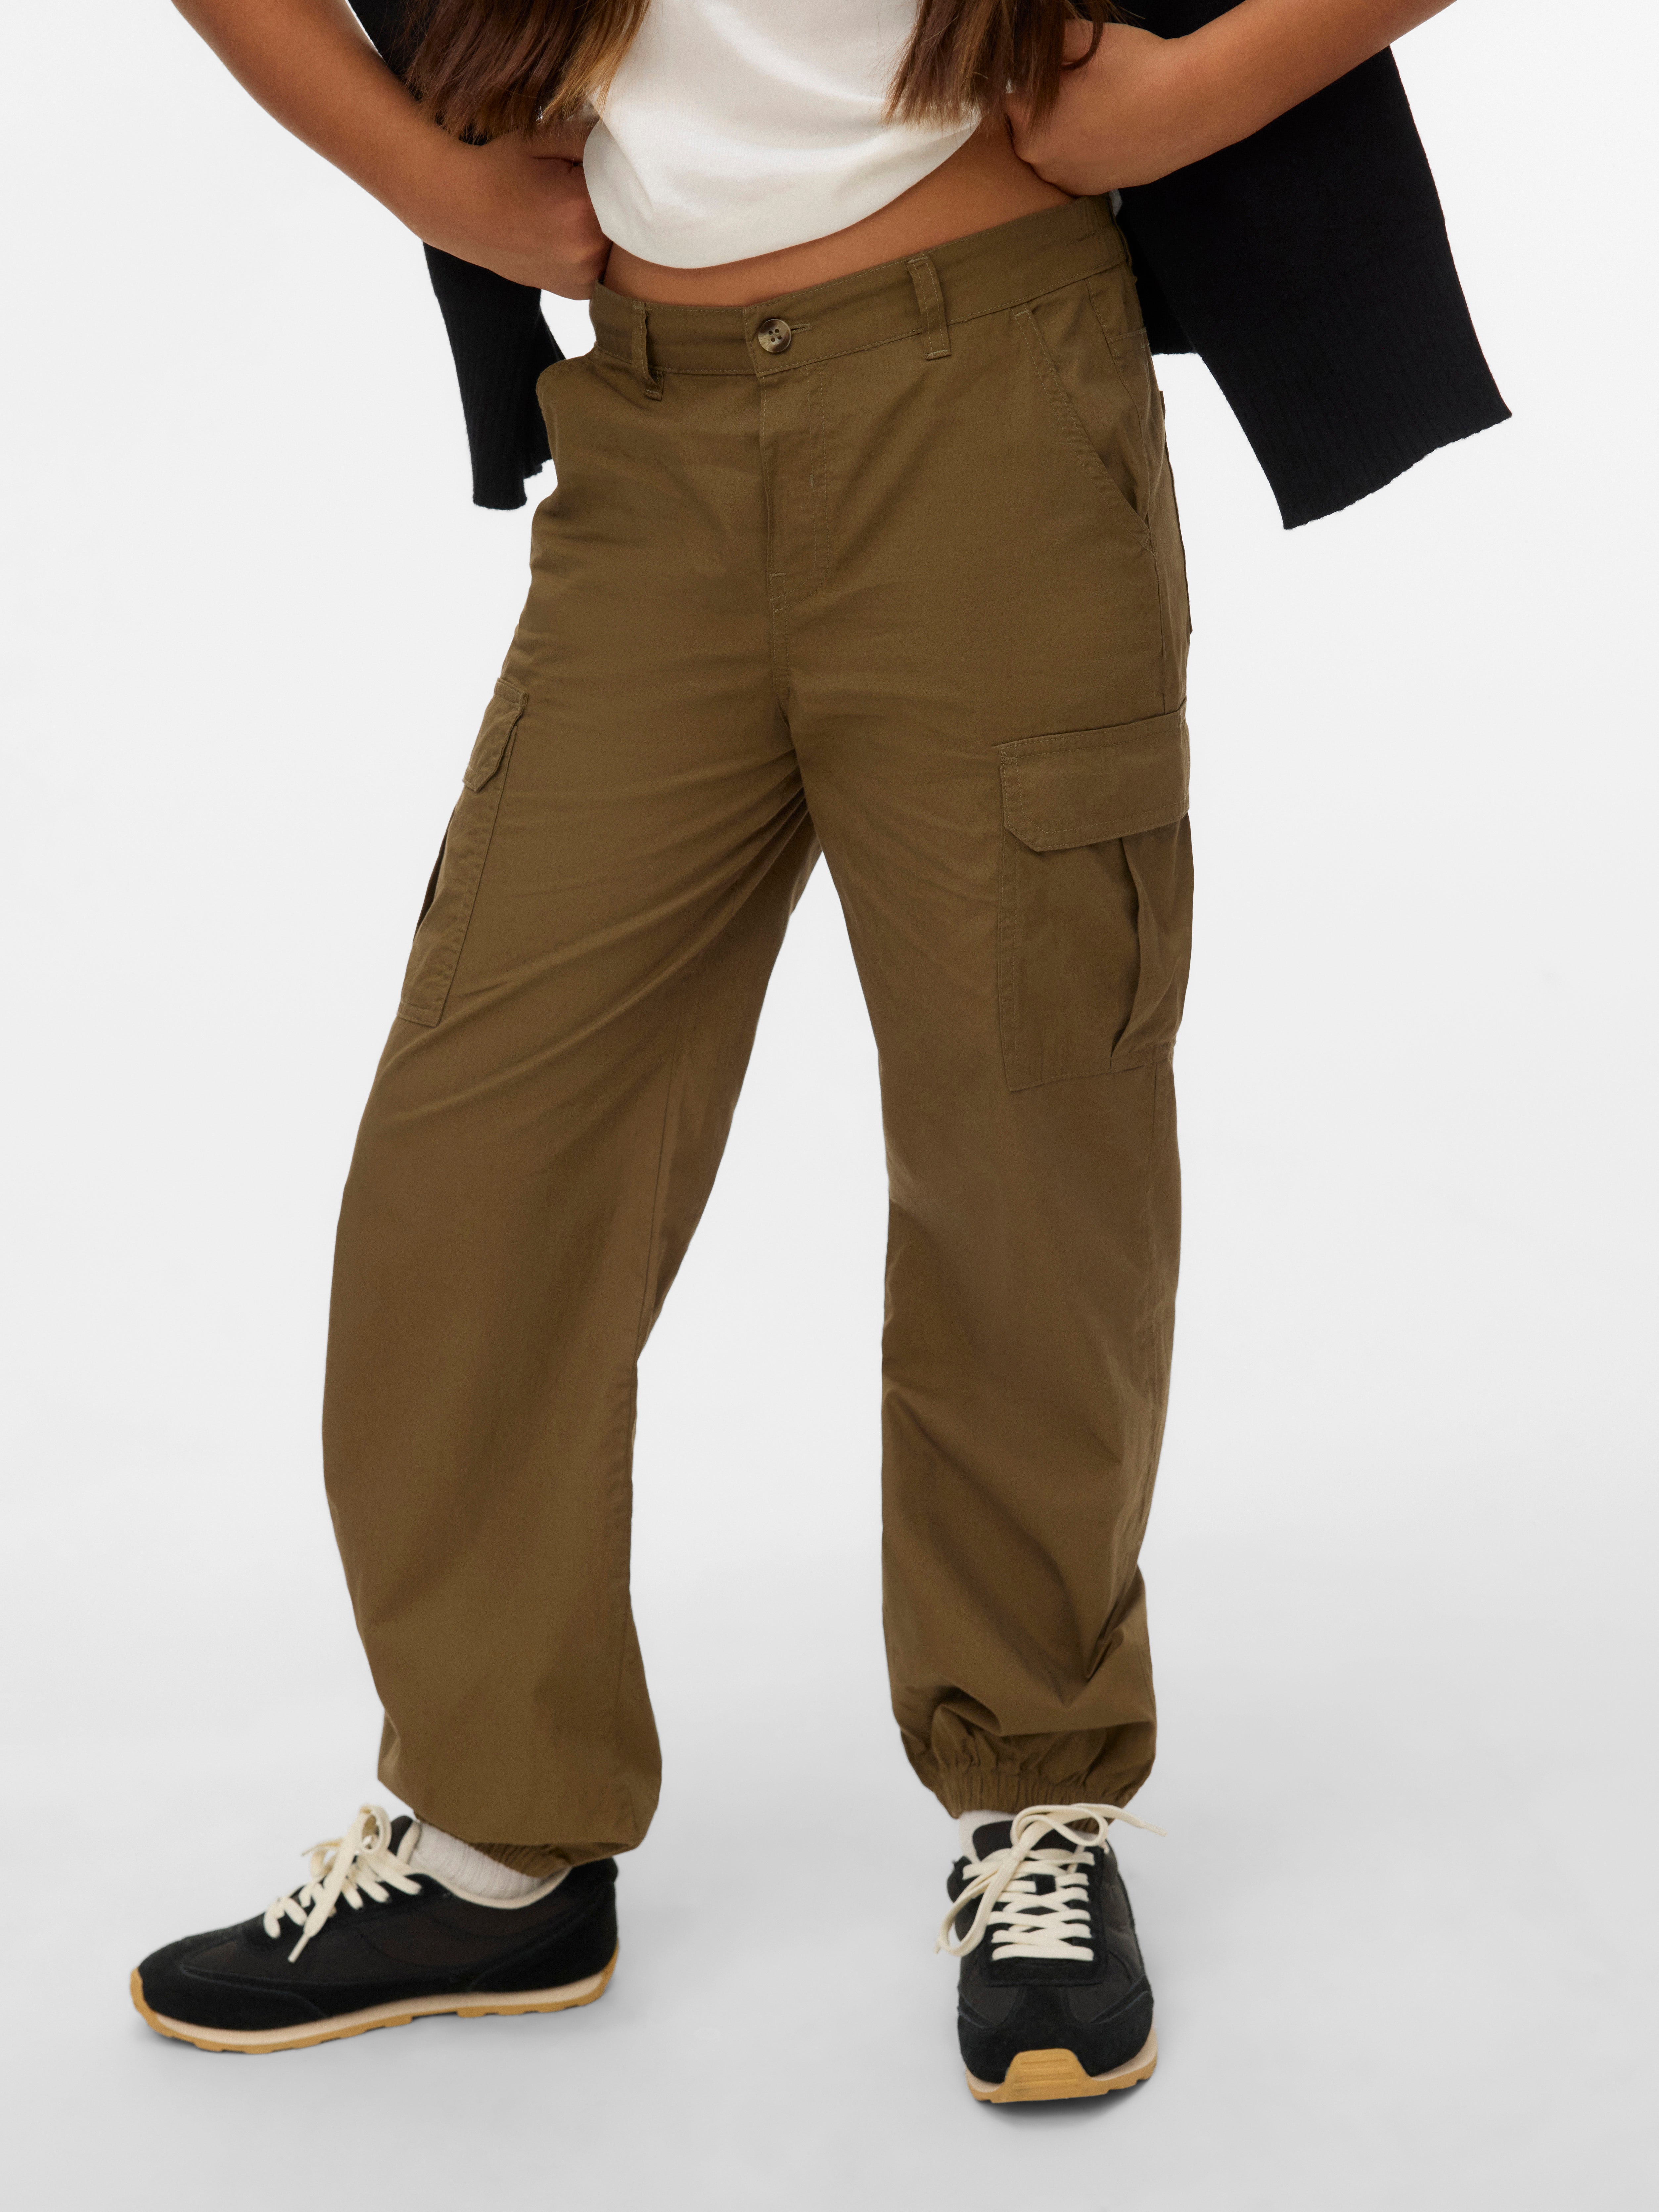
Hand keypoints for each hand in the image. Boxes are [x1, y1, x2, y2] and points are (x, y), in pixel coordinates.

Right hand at [420, 116, 609, 296]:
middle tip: (584, 185)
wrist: (462, 212)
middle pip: (629, 218)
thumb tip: (628, 138)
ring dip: (611, 225)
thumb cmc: (499, 170)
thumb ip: (588, 135)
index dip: (618, 169)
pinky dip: (599, 248)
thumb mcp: (541, 140)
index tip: (599, 161)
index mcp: (581, 210)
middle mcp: (587, 251)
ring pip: (620, 245)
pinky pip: (606, 267)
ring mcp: (584, 278)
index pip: (628, 183)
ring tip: (576, 209)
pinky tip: (575, 233)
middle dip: (617, 198)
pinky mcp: (578, 291)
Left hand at [1006, 22, 1195, 194]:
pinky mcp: (1095, 189)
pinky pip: (1079, 163)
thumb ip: (1043, 43)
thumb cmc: (1134, 69)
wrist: (1190, 106)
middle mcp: (1041, 164)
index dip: (1033, 76)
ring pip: (1056, 146)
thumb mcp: (1082, 39)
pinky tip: (1114, 126)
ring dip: (1069, 128)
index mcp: (1028, 127)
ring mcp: (1069, 181)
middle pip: (1030, 126)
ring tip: (1103, 105)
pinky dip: (1090, 146)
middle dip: (1048, 106)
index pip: (1010, 95)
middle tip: (1085, 85)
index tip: (1060, 68)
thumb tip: (1026, 45)